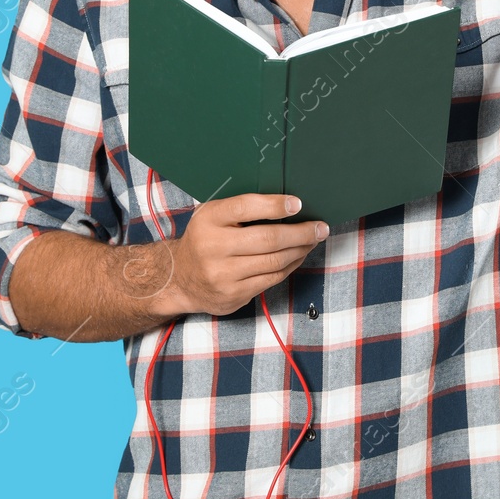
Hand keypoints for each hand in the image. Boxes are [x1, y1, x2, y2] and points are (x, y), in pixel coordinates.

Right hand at [157, 193, 328, 317]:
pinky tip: (298, 256)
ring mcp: (223, 275)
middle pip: (268, 239)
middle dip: (300, 233)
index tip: (298, 204)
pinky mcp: (234, 294)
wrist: (179, 279)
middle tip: (320, 227)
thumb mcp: (211, 216)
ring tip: (313, 240)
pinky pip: (272, 279)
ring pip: (274, 262)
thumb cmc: (204, 239)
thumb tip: (286, 204)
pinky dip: (290, 266)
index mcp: (208, 220)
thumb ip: (240, 209)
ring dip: (300, 250)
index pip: (246, 208)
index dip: (275, 205)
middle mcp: (214, 247)